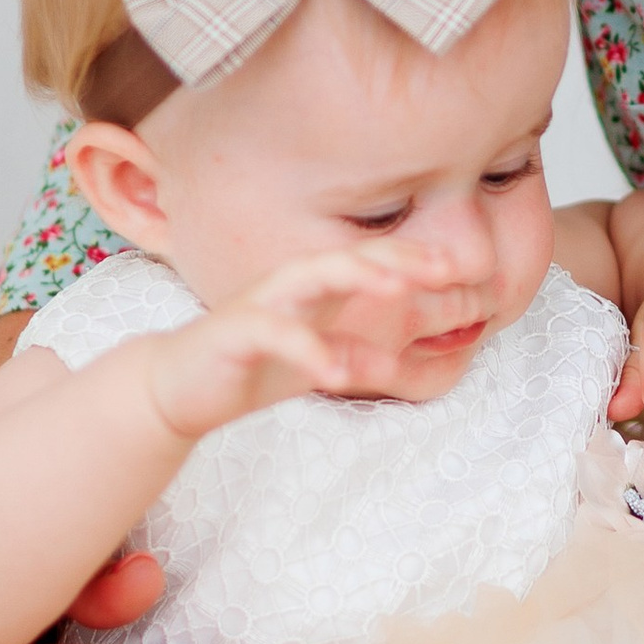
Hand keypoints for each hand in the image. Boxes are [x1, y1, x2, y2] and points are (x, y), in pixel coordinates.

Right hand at [144, 237, 474, 442]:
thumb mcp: (320, 363)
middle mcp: (292, 285)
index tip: (463, 269)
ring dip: (356, 280)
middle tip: (446, 266)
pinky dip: (306, 349)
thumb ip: (364, 357)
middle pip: (349, 256)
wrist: (179, 388)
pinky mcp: (233, 333)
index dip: (415, 260)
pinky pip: (272, 333)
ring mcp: (262, 303)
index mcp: (317, 289)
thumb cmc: (254, 367)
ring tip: (397, 290)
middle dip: (398, 257)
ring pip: (310, 278)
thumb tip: (411, 356)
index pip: (371, 262)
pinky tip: (335, 371)